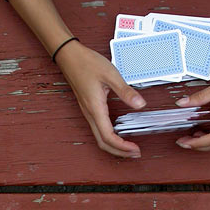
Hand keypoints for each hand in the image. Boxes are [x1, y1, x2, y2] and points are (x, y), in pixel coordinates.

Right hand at [56, 40, 145, 156]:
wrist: (69, 56)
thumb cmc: (87, 63)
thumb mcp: (110, 75)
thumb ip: (126, 91)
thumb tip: (140, 105)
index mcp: (95, 108)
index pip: (108, 136)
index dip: (122, 147)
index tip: (135, 149)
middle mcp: (90, 114)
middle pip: (103, 143)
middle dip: (119, 152)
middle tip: (135, 153)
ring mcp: (88, 112)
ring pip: (99, 138)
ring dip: (114, 146)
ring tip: (129, 147)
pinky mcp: (89, 109)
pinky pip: (98, 129)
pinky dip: (109, 137)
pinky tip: (119, 134)